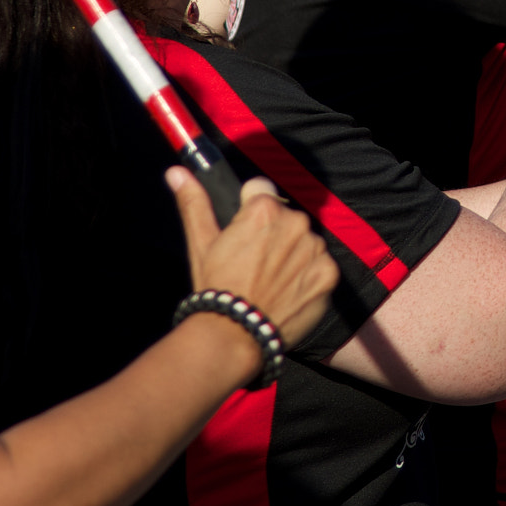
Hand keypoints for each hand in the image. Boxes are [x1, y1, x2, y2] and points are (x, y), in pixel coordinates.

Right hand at [170, 169, 336, 357]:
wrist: (236, 334)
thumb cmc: (216, 286)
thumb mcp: (201, 243)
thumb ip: (195, 203)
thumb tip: (177, 172)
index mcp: (264, 209)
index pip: (262, 190)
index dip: (250, 211)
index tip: (243, 233)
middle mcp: (295, 222)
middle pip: (286, 216)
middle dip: (273, 232)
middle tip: (254, 262)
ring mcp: (315, 248)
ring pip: (305, 240)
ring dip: (292, 253)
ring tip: (270, 279)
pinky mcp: (329, 273)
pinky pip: (320, 265)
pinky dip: (308, 276)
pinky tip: (288, 291)